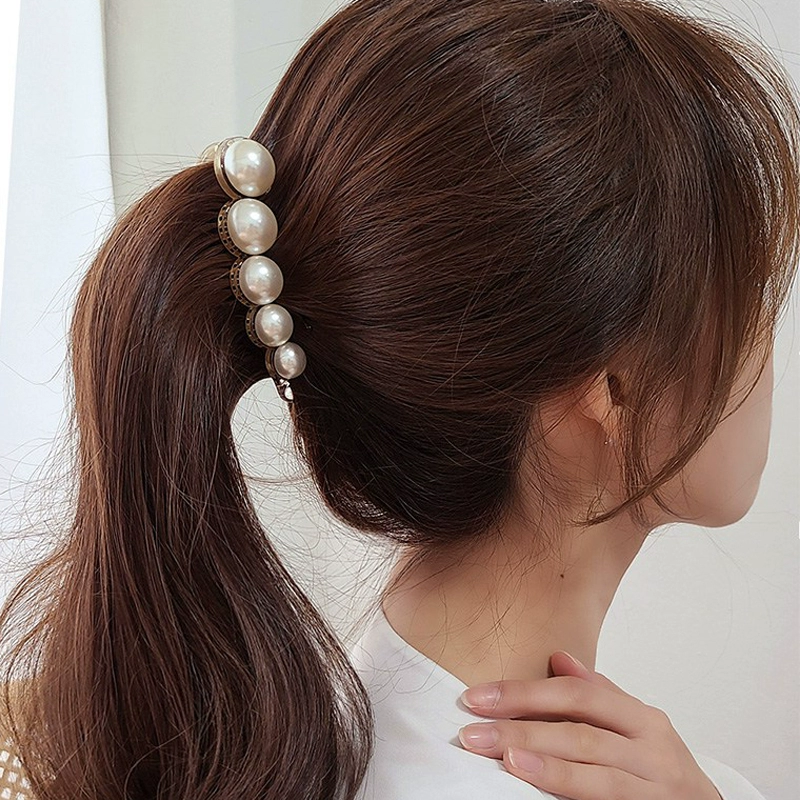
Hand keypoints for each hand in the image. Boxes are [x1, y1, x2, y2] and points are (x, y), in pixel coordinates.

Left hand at [456, 652, 722, 799]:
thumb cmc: (661, 772)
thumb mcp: (637, 728)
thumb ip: (598, 695)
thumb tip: (558, 657)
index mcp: (643, 719)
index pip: (576, 695)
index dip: (524, 693)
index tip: (477, 697)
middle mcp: (654, 751)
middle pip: (579, 732)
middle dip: (521, 730)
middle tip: (472, 732)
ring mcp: (658, 790)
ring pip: (594, 773)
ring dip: (544, 766)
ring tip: (504, 758)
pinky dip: (570, 797)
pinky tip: (539, 791)